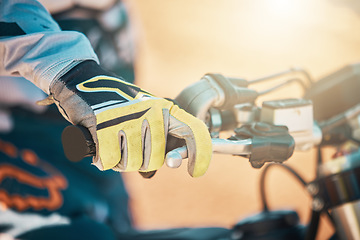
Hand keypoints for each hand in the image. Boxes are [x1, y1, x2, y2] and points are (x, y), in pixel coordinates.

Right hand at [50, 61, 211, 176]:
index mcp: (164, 109)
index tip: (196, 172)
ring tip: (111, 142)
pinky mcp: (104, 124)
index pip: (194, 132)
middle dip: (139, 161)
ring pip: (132, 164)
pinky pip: (110, 161)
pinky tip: (98, 144)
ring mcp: (128, 118)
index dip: (200, 155)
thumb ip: (152, 143)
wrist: (82, 81)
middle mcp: (151, 112)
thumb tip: (150, 175)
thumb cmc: (115, 106)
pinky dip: (103, 159)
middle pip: (155, 160)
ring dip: (119, 161)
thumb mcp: (141, 117)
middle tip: (125, 147)